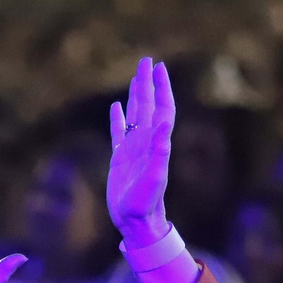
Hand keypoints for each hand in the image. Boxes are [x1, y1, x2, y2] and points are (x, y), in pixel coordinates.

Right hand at [107, 57, 177, 246]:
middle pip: (148, 105)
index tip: (158, 67)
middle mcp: (145, 142)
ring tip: (136, 78)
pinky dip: (118, 118)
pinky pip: (119, 132)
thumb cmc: (145, 203)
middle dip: (147, 83)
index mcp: (155, 143)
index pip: (161, 108)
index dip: (161, 87)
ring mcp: (133, 149)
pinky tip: (117, 107)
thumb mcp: (154, 177)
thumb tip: (165, 123)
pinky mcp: (120, 158)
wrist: (135, 222)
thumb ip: (161, 150)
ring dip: (136, 96)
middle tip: (147, 61)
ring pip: (135, 115)